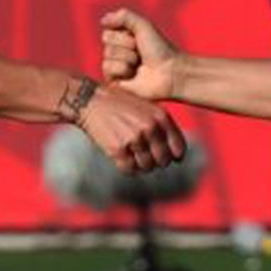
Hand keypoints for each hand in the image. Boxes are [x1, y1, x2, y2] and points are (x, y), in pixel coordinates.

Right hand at [62, 70, 186, 171]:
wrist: (91, 100)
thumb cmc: (120, 105)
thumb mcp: (147, 108)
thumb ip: (162, 127)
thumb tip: (178, 156)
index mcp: (161, 117)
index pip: (179, 148)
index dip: (174, 156)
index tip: (166, 157)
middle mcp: (150, 128)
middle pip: (163, 161)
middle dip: (155, 162)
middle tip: (144, 156)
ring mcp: (134, 139)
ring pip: (147, 167)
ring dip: (140, 165)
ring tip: (131, 155)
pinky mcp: (118, 149)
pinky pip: (129, 169)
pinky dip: (126, 167)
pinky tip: (121, 157)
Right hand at [100, 8, 181, 102]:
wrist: (169, 72)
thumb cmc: (159, 49)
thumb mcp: (143, 25)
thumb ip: (124, 16)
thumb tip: (103, 20)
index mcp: (122, 37)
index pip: (108, 29)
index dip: (124, 33)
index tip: (138, 39)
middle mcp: (118, 51)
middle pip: (107, 41)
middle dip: (127, 45)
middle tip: (141, 53)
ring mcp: (115, 66)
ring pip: (107, 55)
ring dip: (127, 58)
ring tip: (139, 65)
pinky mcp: (115, 82)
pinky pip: (108, 69)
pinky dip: (123, 69)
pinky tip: (134, 74)